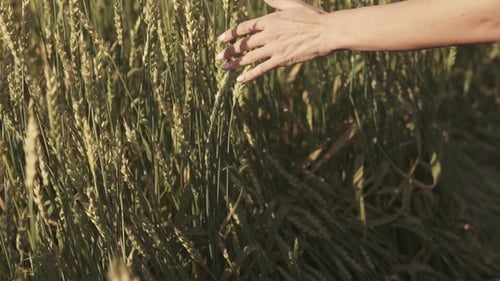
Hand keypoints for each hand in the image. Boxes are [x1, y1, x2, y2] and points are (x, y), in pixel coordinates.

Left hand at [216, 0, 332, 82]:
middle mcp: (269, 34)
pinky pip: (261, 69)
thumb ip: (276, 2)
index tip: (221, 39)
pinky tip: (240, 80)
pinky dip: (250, 75)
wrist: (326, 32)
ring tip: (224, 68)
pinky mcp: (281, 60)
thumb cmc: (312, 17)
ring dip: (235, 63)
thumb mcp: (292, 4)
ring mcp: (274, 48)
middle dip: (229, 51)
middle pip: (243, 44)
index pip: (244, 28)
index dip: (231, 33)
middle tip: (218, 57)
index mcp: (270, 20)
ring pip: (249, 58)